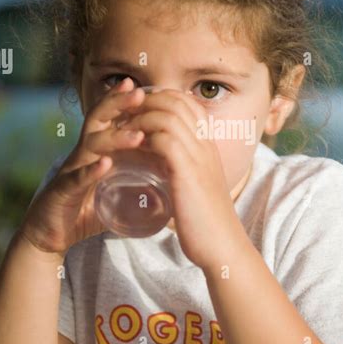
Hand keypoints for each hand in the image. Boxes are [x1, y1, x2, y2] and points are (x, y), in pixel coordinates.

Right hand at [20, 77, 148, 254]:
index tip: (146, 88)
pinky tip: (105, 165)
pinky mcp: (62, 191)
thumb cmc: (85, 211)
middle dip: (117, 104)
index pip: (110, 118)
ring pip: (90, 145)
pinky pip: (75, 178)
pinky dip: (91, 171)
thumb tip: (174, 184)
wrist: (50, 236)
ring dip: (114, 139)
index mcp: (96, 150)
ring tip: (138, 135)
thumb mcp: (117, 192)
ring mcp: (71, 170)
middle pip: (98, 120)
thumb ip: (141, 186)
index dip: (124, 102)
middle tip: (140, 94)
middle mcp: (82, 154)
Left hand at [118, 88, 246, 268]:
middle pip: (175, 101)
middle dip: (144, 101)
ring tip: (120, 129)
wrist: (221, 244)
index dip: (159, 98)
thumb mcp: (195, 184)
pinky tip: (127, 147)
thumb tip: (158, 163)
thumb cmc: (205, 220)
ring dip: (139, 118)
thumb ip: (180, 169)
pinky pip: (162, 139)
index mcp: (208, 144)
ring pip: (167, 116)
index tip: (137, 109)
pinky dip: (141, 138)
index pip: (186, 102)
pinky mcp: (187, 172)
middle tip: (122, 114)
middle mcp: (206, 144)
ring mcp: (198, 156)